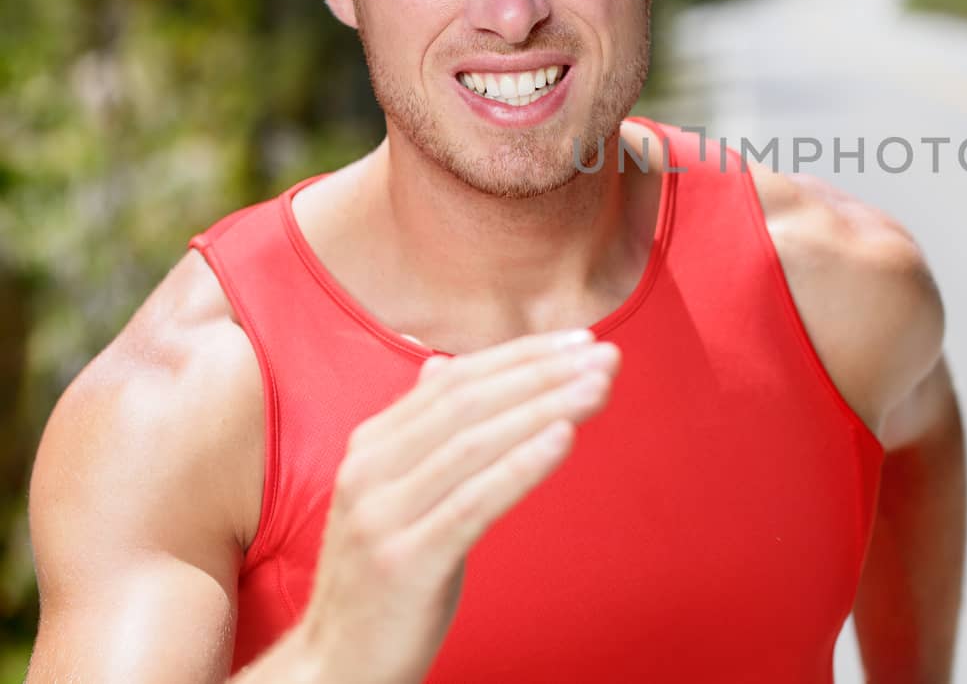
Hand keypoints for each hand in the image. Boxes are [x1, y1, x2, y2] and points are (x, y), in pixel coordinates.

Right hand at [293, 328, 618, 683]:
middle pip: (470, 402)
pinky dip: (522, 464)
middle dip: (544, 373)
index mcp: (371, 446)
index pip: (457, 379)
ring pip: (475, 444)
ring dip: (545, 407)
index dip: (523, 354)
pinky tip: (564, 437)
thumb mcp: (395, 493)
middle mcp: (370, 471)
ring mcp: (383, 516)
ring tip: (599, 387)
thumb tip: (440, 364)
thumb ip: (419, 431)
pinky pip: (473, 501)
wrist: (337, 665)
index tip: (581, 339)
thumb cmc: (383, 576)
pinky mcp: (405, 561)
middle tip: (605, 354)